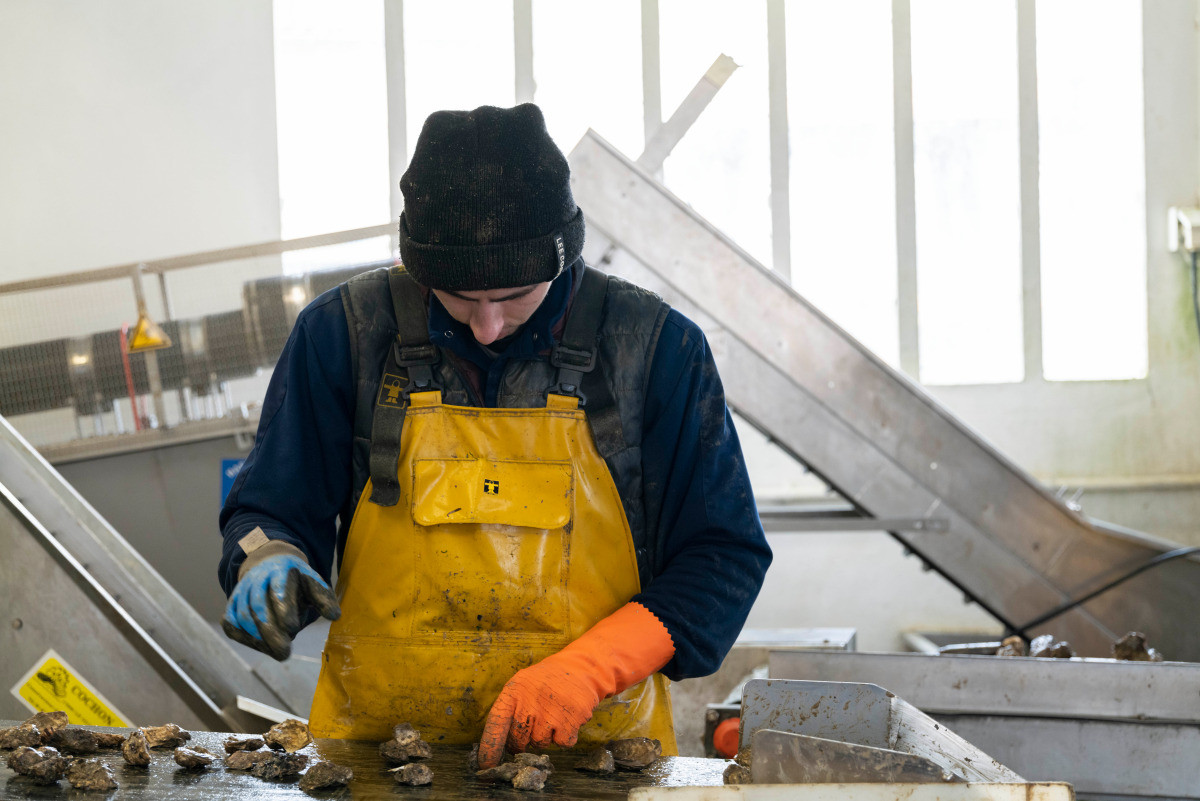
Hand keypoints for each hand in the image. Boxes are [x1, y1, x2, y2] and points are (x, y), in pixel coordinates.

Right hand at [221, 554, 339, 660]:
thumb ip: (323, 598)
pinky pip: (230, 623)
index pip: (279, 588)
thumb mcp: (312, 582)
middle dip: (270, 631)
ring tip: (278, 652)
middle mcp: (257, 579)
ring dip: (258, 638)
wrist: (269, 564)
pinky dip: (243, 637)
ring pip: (242, 616)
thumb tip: (335, 616)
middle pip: (258, 605)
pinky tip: (260, 646)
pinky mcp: (232, 604)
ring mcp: (241, 591)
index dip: (284, 609)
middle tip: (285, 652)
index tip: (293, 628)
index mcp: (280, 570)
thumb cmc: (295, 581)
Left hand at [477, 602, 673, 768]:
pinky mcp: (571, 719)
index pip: (496, 723)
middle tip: (534, 723)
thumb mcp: (523, 686)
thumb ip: (511, 711)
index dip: (489, 747)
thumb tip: (502, 747)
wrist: (581, 669)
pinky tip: (567, 717)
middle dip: (523, 740)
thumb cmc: (546, 682)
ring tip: (553, 713)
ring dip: (546, 735)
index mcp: (514, 691)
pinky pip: (562, 743)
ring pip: (540, 743)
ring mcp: (551, 711)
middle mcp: (530, 701)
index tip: (486, 766)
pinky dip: (566, 735)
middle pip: (518, 740)